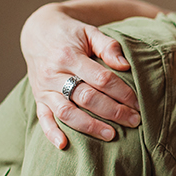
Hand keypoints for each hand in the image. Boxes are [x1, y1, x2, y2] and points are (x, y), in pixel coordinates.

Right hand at [21, 3, 139, 148]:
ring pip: (66, 112)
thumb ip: (108, 46)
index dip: (122, 92)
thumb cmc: (71, 33)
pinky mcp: (37, 98)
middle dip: (113, 111)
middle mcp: (53, 73)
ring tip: (112, 135)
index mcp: (68, 55)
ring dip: (90, 126)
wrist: (37, 31)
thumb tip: (125, 64)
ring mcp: (43, 88)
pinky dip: (51, 133)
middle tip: (134, 121)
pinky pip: (42, 118)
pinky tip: (64, 145)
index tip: (138, 103)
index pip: (100, 79)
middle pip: (86, 98)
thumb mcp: (90, 32)